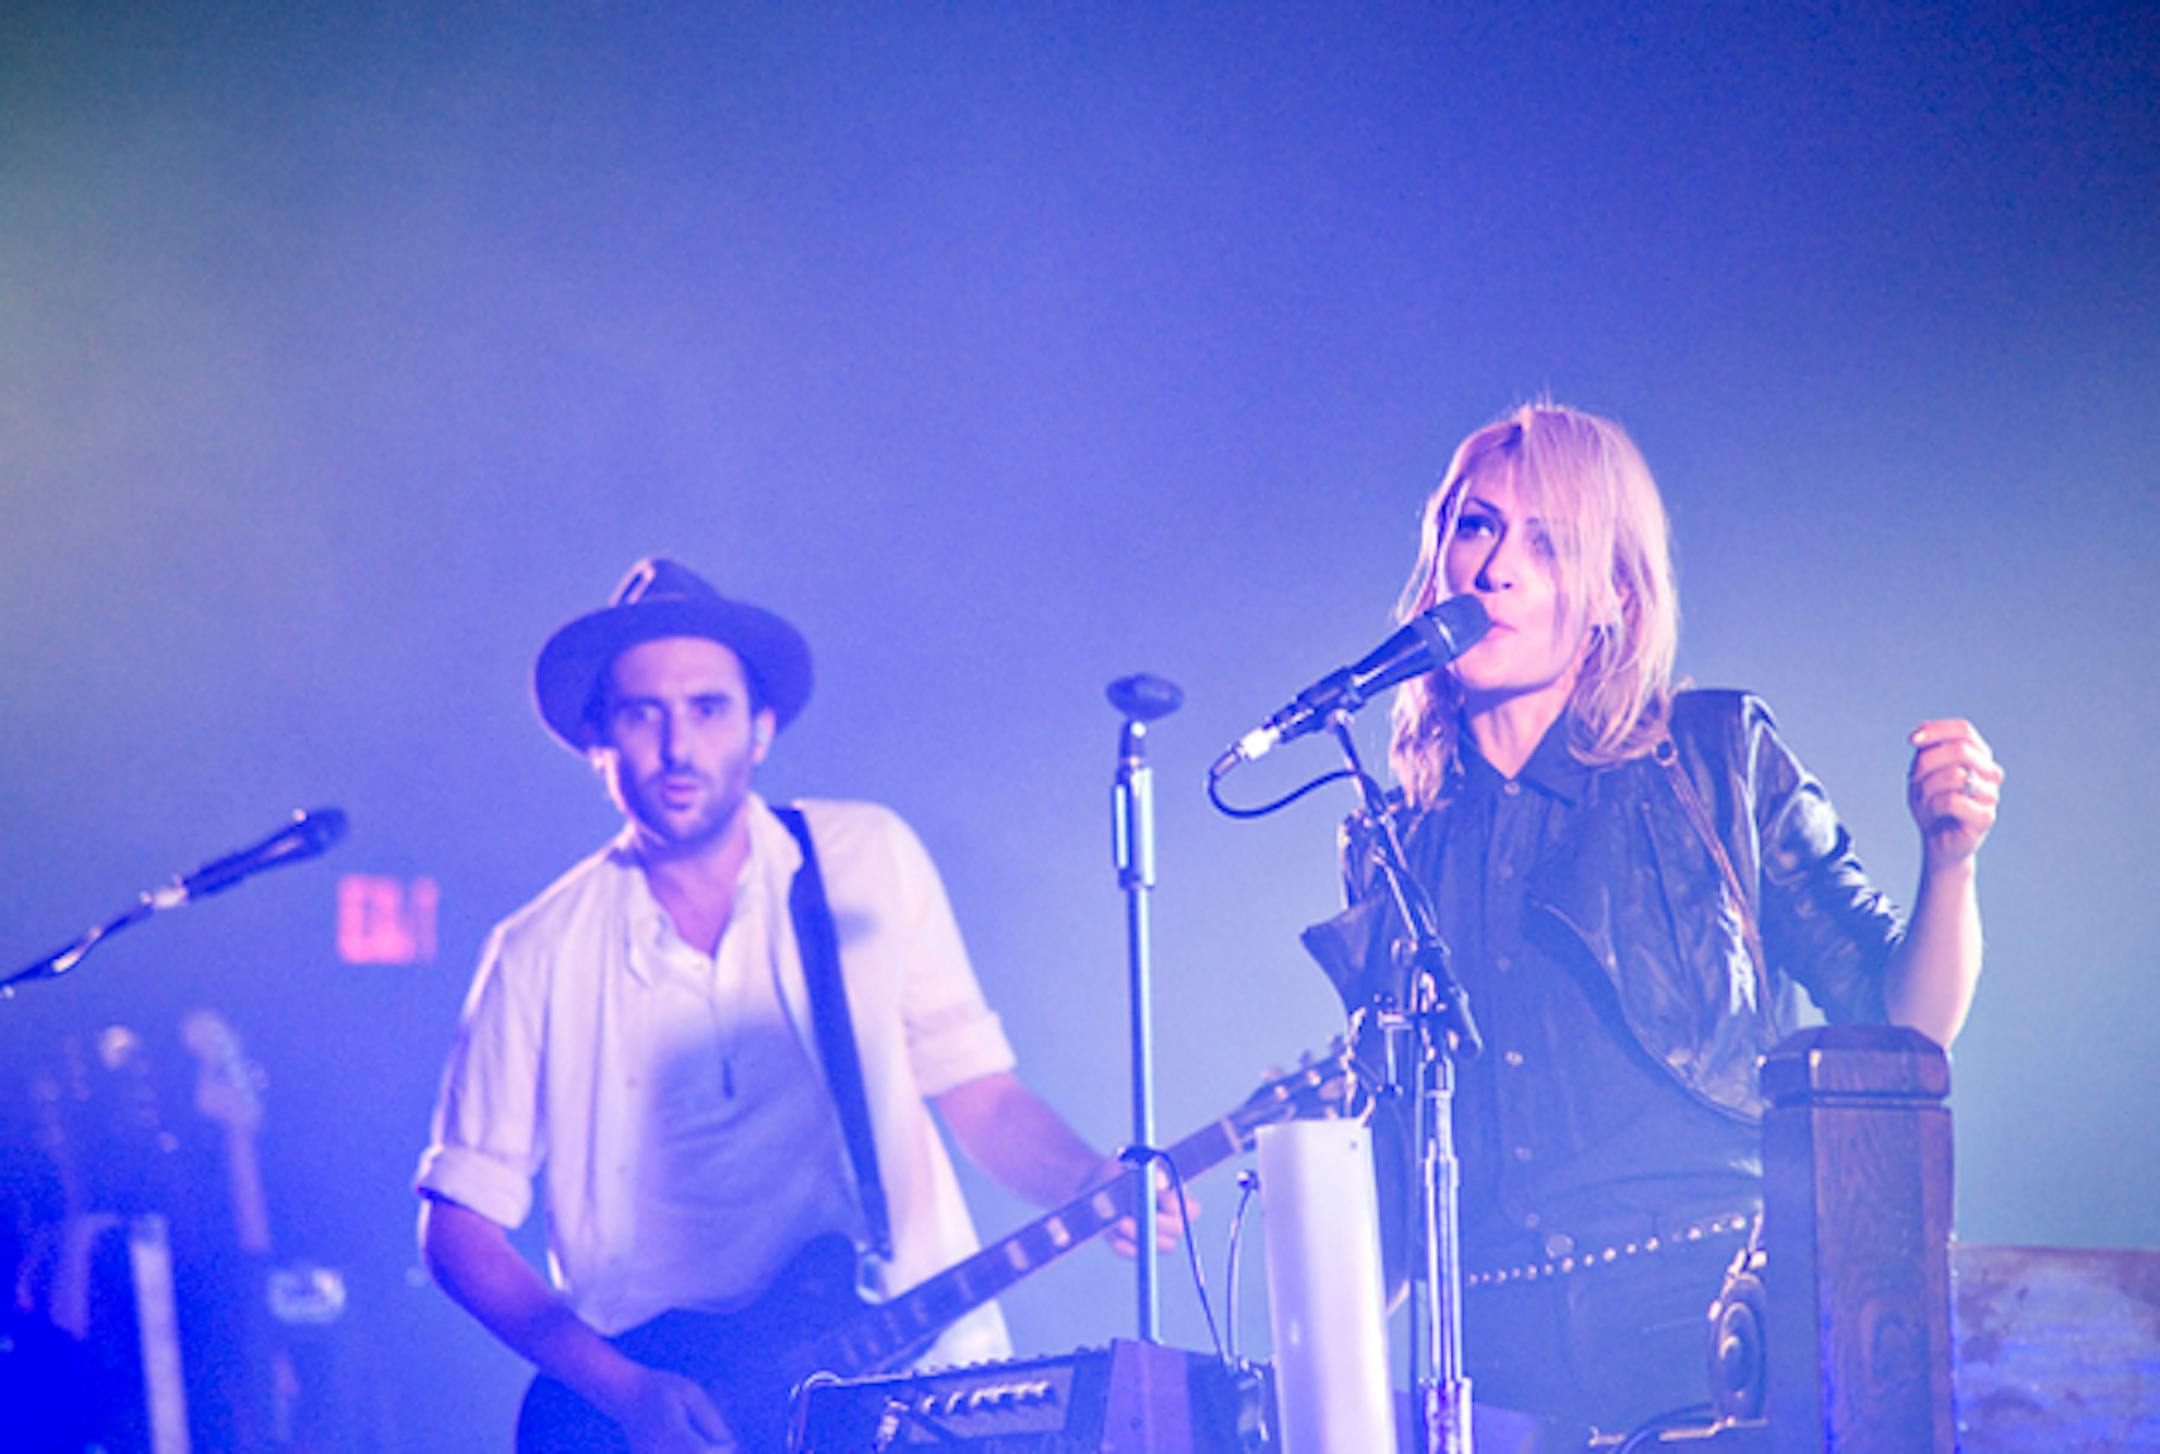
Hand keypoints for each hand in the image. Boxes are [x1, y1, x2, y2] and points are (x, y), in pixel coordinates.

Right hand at [606, 1366, 735, 1453]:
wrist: (624, 1392)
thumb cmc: (661, 1387)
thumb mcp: (690, 1392)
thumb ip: (709, 1417)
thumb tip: (728, 1441)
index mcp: (671, 1430)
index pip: (701, 1452)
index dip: (720, 1451)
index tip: (730, 1443)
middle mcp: (659, 1449)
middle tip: (721, 1446)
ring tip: (706, 1447)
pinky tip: (690, 1447)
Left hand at [1099, 1158, 1199, 1257]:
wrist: (1098, 1184)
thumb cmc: (1120, 1169)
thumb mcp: (1130, 1162)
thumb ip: (1146, 1168)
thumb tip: (1157, 1182)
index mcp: (1176, 1197)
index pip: (1191, 1209)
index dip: (1177, 1205)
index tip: (1158, 1197)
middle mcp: (1170, 1219)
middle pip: (1178, 1230)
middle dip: (1159, 1223)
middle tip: (1139, 1215)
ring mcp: (1154, 1236)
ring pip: (1161, 1245)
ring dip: (1142, 1235)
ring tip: (1120, 1222)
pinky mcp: (1135, 1247)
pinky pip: (1136, 1253)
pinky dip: (1126, 1247)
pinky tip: (1114, 1236)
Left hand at [1906, 718, 2001, 870]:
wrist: (1937, 841)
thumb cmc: (1931, 803)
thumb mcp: (1921, 773)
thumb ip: (1924, 752)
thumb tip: (1920, 736)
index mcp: (1978, 755)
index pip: (1963, 730)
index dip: (1936, 730)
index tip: (1912, 741)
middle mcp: (1990, 771)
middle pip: (1960, 749)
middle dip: (1927, 762)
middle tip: (1913, 778)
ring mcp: (1991, 794)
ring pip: (1954, 775)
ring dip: (1927, 787)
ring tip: (1924, 799)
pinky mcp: (1986, 817)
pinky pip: (1952, 801)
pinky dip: (1933, 805)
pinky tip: (1934, 812)